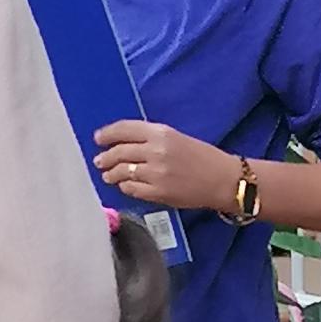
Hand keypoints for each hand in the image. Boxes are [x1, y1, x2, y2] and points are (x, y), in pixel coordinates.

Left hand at [95, 119, 237, 212]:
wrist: (222, 179)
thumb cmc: (202, 157)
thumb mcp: (176, 138)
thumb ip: (151, 138)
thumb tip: (123, 143)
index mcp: (161, 133)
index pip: (125, 129)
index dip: (108, 134)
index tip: (98, 138)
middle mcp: (156, 151)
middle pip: (119, 152)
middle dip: (105, 157)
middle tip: (100, 161)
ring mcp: (155, 173)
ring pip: (122, 172)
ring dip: (111, 174)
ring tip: (109, 175)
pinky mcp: (158, 192)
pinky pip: (131, 189)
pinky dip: (125, 187)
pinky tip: (125, 185)